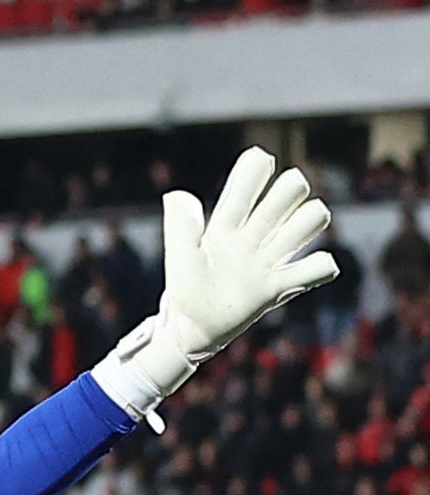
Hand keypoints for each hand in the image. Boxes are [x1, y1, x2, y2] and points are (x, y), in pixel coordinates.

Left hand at [113, 148, 336, 399]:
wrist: (191, 329)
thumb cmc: (185, 290)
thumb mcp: (179, 257)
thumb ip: (180, 226)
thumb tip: (177, 194)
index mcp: (227, 225)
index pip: (249, 182)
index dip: (258, 167)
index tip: (260, 160)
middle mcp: (254, 235)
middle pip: (292, 190)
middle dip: (288, 191)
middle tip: (265, 217)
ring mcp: (270, 259)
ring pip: (312, 218)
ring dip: (306, 223)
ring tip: (281, 245)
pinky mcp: (280, 287)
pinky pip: (320, 267)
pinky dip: (321, 265)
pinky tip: (299, 274)